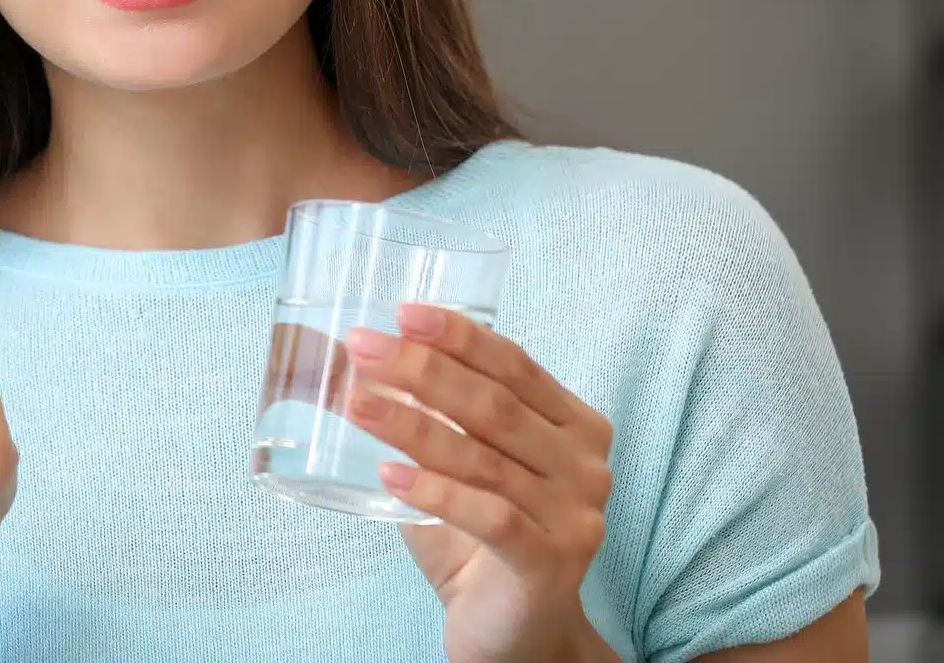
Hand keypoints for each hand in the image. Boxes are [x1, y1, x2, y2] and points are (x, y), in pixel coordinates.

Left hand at [344, 305, 616, 662]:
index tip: (403, 314)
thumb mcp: (461, 468)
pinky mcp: (550, 563)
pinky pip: (490, 516)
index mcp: (576, 427)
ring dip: (413, 426)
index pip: (516, 366)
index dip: (460, 337)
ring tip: (357, 403)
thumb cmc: (481, 539)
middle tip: (363, 348)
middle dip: (423, 370)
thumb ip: (432, 419)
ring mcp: (576, 516)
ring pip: (484, 458)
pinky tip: (388, 475)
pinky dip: (435, 492)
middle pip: (496, 405)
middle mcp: (587, 466)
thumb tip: (356, 365)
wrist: (515, 635)